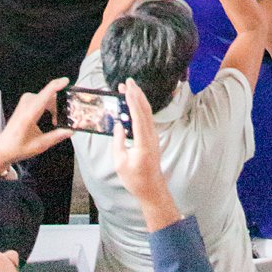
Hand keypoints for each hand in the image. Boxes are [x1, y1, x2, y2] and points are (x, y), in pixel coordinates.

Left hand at [0, 77, 71, 174]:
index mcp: (29, 114)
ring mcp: (25, 100)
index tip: (67, 81)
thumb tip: (71, 131)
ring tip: (56, 121)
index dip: (57, 85)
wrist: (3, 148)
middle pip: (50, 96)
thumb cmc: (17, 147)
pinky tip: (51, 116)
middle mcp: (27, 103)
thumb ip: (56, 137)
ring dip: (55, 106)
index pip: (45, 94)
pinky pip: (43, 97)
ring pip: (47, 96)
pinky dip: (49, 105)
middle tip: (66, 118)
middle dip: (60, 105)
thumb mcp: (39, 146)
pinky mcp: (26, 101)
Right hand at [111, 79, 173, 224]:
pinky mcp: (152, 138)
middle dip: (136, 94)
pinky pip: (147, 119)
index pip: (138, 118)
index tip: (127, 89)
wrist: (152, 189)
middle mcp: (151, 137)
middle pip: (145, 111)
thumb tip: (118, 125)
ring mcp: (153, 137)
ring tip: (129, 88)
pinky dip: (140, 108)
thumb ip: (118, 143)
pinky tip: (133, 104)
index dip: (132, 102)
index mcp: (143, 143)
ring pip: (147, 113)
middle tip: (127, 82)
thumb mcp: (120, 163)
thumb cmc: (135, 179)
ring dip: (139, 99)